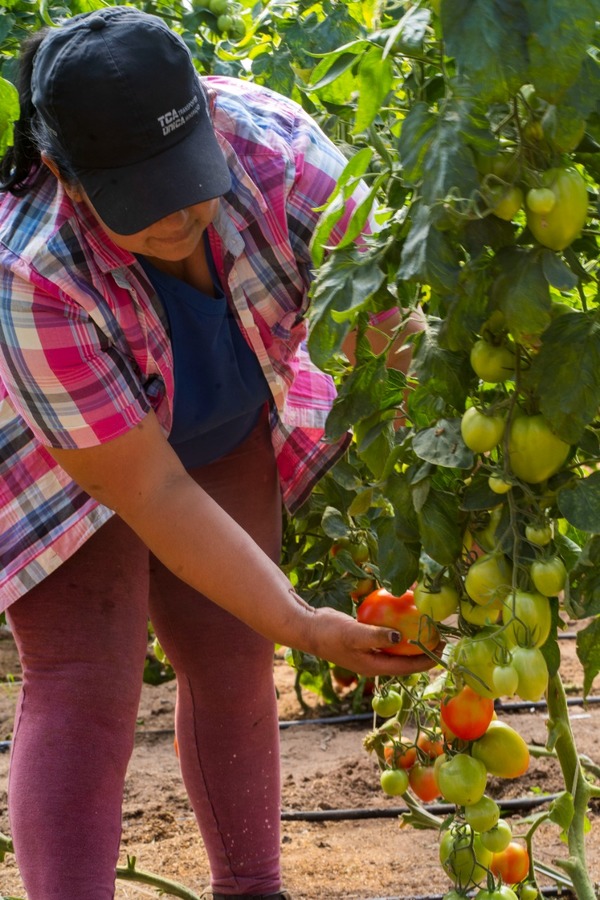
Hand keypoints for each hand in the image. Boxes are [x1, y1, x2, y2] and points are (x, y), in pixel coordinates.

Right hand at [305, 605, 443, 677]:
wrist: (307, 628)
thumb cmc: (329, 632)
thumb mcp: (354, 633)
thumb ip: (377, 636)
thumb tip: (402, 636)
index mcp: (374, 666)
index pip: (407, 667)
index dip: (427, 661)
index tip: (443, 650)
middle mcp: (374, 662)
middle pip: (405, 660)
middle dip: (424, 651)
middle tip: (441, 637)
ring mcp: (368, 651)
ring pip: (397, 648)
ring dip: (412, 640)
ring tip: (427, 627)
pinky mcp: (364, 640)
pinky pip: (386, 636)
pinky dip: (397, 628)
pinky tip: (402, 615)